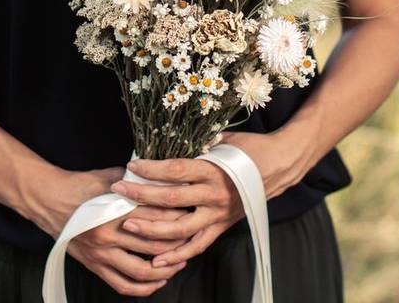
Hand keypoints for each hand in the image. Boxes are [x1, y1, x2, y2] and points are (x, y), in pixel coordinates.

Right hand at [45, 167, 192, 296]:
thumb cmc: (79, 185)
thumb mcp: (109, 176)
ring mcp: (102, 253)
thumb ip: (135, 180)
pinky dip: (144, 288)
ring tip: (180, 262)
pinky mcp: (95, 266)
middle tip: (193, 237)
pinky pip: (123, 285)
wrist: (48, 200)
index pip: (158, 216)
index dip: (179, 215)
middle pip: (156, 244)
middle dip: (179, 242)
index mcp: (115, 209)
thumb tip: (163, 177)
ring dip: (166, 269)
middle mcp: (110, 234)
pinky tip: (157, 281)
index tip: (192, 212)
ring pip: (143, 270)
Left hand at [112, 129, 318, 267]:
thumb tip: (166, 137)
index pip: (175, 171)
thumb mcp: (222, 139)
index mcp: (213, 169)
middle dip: (141, 196)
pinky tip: (156, 261)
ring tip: (128, 225)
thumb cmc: (249, 148)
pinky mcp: (221, 227)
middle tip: (118, 190)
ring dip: (152, 229)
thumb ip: (196, 143)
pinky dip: (177, 255)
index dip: (150, 169)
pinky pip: (197, 246)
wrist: (280, 165)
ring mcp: (217, 214)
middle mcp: (214, 194)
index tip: (131, 166)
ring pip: (180, 228)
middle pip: (171, 199)